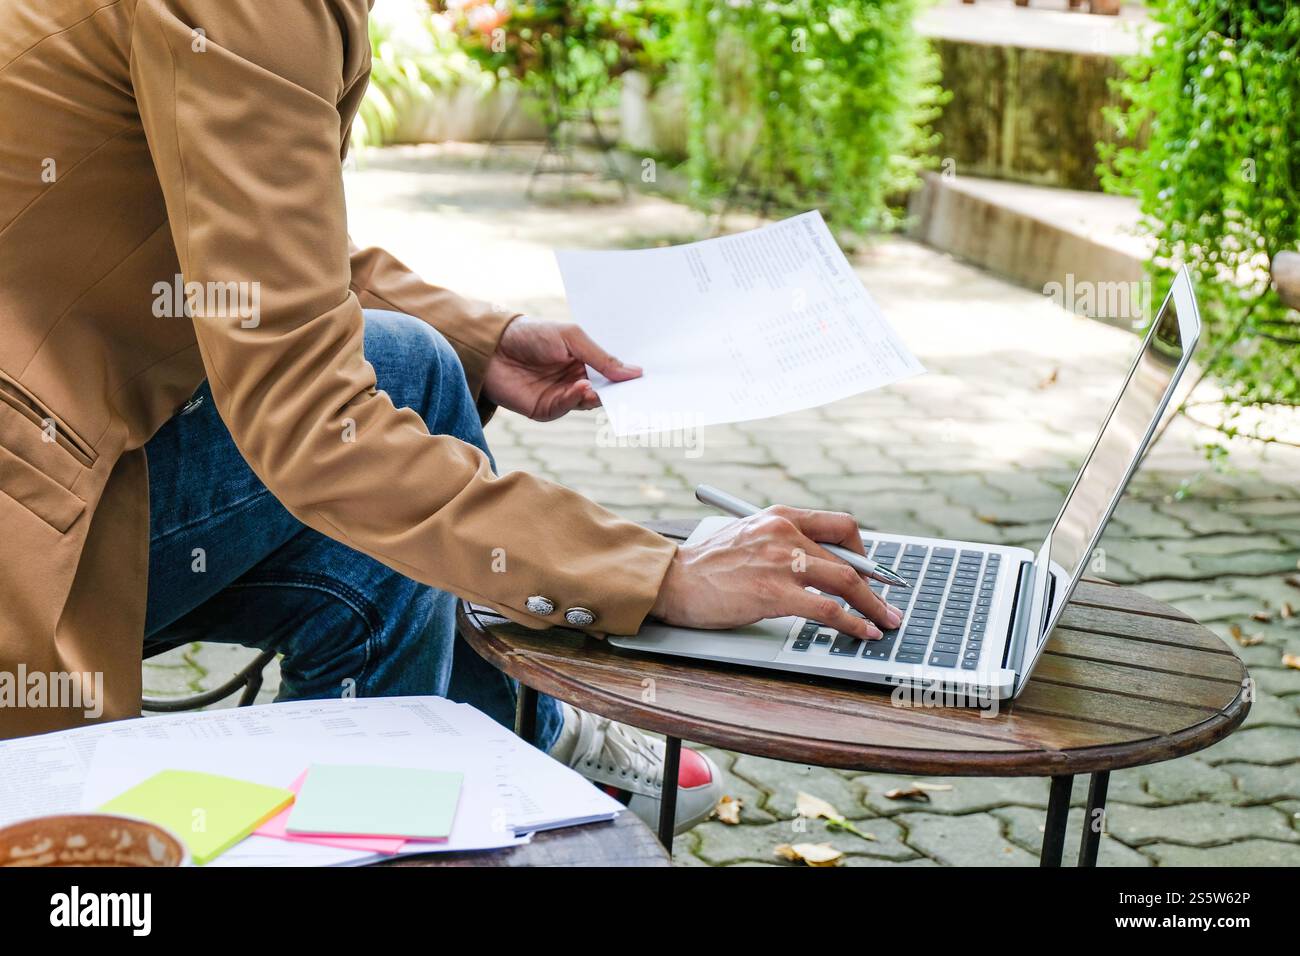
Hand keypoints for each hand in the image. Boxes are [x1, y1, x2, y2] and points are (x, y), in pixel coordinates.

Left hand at [482, 316, 640, 421]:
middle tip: (637, 392)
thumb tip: (635, 372)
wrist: (492, 347)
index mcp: (585, 360)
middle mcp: (577, 379)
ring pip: (589, 402)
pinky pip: (567, 407)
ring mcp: (562, 395)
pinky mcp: (546, 409)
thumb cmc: (532, 334)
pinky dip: (576, 399)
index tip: (648, 377)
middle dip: (619, 392)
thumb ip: (601, 357)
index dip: (628, 375)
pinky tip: (582, 388)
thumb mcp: (572, 337)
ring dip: (597, 396)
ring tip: (601, 387)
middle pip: (605, 390)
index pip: (612, 371)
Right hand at [650, 506, 903, 640]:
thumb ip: (782, 543)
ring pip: (845, 582)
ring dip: (873, 606)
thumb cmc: (706, 565)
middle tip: (888, 603)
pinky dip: (852, 622)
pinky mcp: (774, 592)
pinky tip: (863, 631)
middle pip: (849, 557)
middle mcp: (785, 531)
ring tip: (886, 622)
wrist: (672, 579)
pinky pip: (828, 609)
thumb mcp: (749, 536)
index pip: (840, 525)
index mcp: (780, 515)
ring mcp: (780, 561)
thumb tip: (821, 566)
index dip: (862, 553)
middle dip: (876, 584)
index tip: (870, 574)